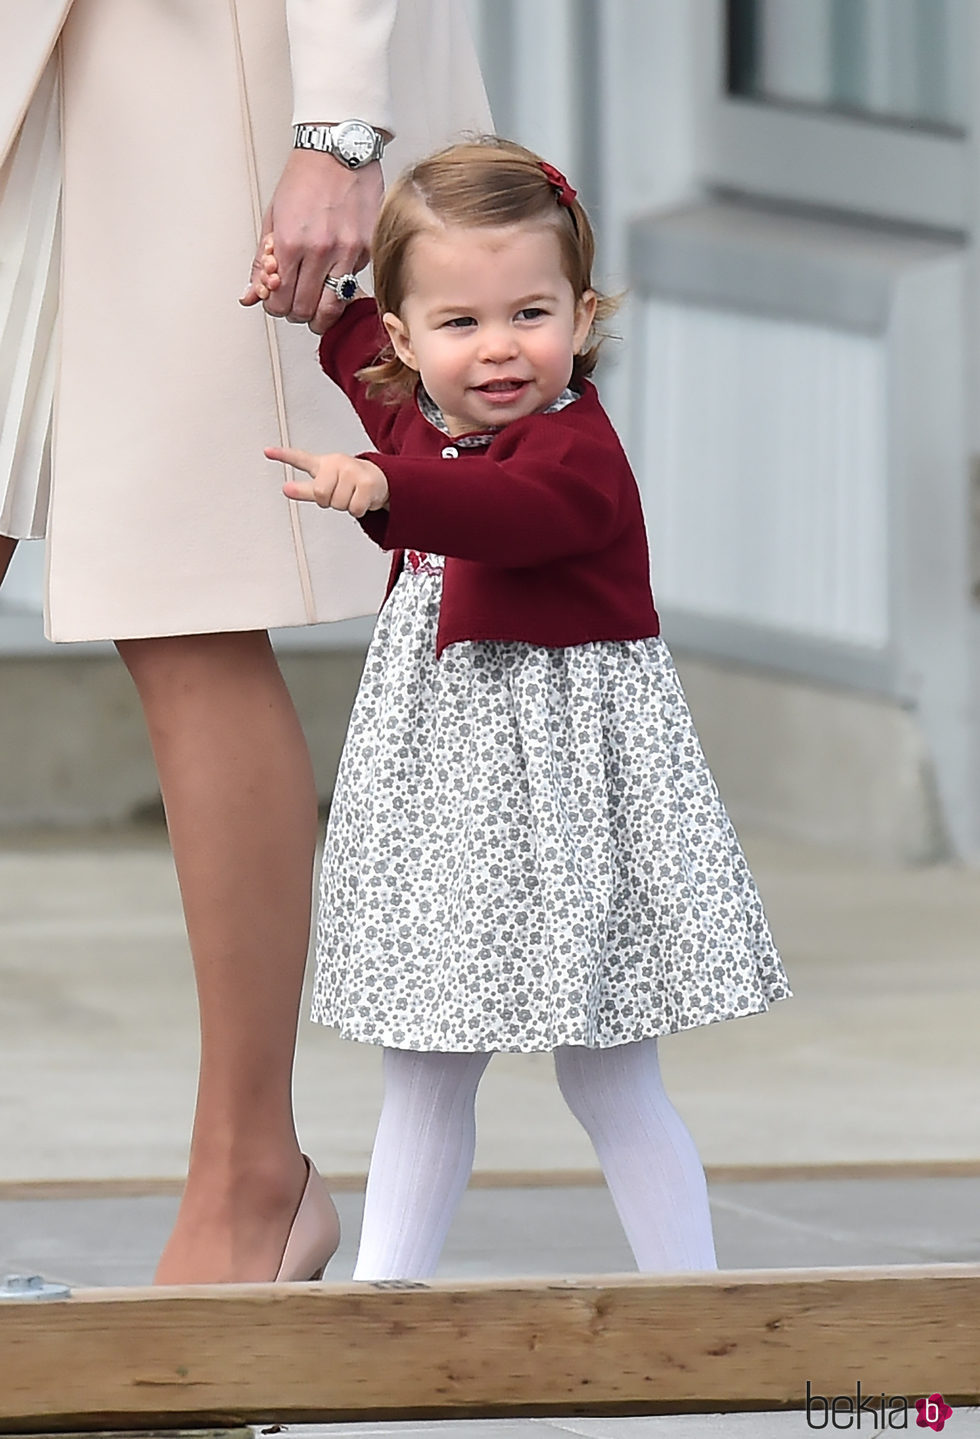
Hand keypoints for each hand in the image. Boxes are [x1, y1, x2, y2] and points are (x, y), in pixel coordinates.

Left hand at [240, 150, 383, 333]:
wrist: (339, 151)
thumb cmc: (305, 179)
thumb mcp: (273, 218)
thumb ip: (262, 262)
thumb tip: (251, 296)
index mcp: (290, 242)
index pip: (279, 300)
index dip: (275, 308)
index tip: (277, 303)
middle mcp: (320, 250)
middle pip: (304, 310)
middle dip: (295, 313)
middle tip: (294, 305)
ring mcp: (347, 252)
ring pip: (331, 308)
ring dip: (320, 315)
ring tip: (315, 306)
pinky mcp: (367, 250)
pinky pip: (351, 284)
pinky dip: (341, 287)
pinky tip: (334, 275)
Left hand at [267, 445, 388, 517]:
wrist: (380, 479)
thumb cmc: (349, 481)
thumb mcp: (325, 483)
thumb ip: (303, 489)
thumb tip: (285, 489)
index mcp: (324, 463)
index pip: (300, 459)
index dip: (283, 456)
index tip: (266, 451)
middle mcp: (337, 463)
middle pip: (320, 494)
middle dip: (329, 501)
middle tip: (339, 493)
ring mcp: (352, 471)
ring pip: (338, 503)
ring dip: (345, 506)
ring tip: (352, 495)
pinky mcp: (367, 483)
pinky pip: (354, 509)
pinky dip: (358, 510)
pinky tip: (362, 498)